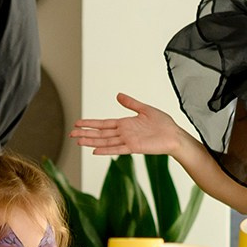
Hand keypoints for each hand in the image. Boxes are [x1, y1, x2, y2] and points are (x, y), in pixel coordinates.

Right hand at [69, 94, 193, 158]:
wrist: (175, 135)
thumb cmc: (163, 124)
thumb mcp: (145, 109)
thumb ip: (131, 103)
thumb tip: (118, 95)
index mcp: (125, 124)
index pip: (103, 124)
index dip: (90, 123)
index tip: (78, 123)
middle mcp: (124, 133)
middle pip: (100, 133)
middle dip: (86, 133)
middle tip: (71, 134)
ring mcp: (128, 141)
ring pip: (105, 141)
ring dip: (91, 141)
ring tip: (78, 142)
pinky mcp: (134, 147)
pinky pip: (117, 149)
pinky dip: (106, 150)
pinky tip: (95, 150)